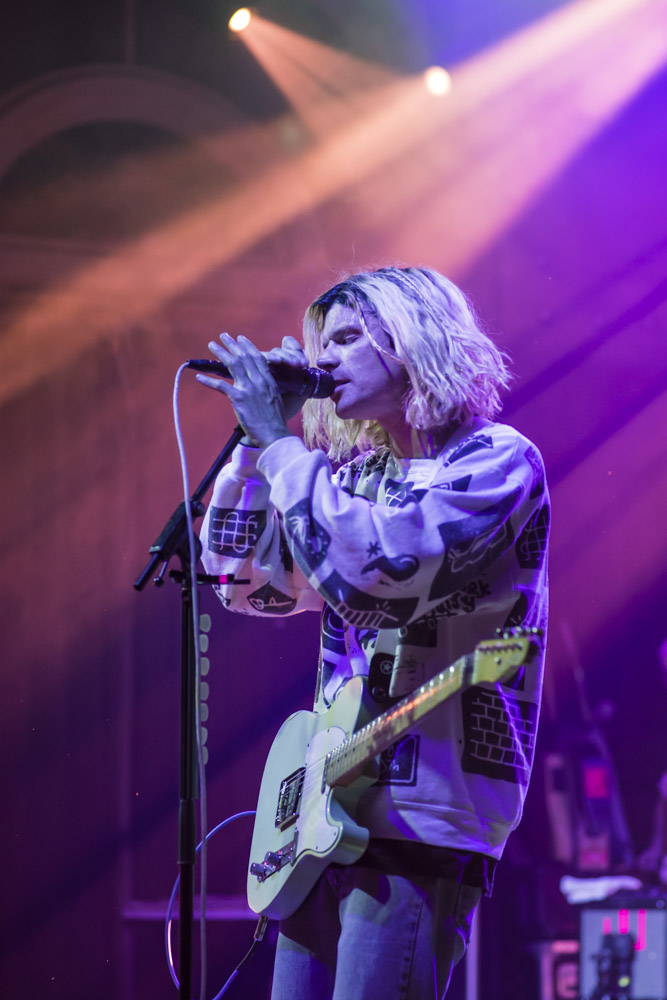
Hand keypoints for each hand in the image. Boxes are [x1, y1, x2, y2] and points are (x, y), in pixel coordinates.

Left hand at [195, 333, 305, 447]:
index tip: (240, 338)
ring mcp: (249, 388)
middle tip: (223, 336)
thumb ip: (266, 389)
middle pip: (243, 357)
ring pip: (233, 365)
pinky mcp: (239, 398)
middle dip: (232, 344)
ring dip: (221, 353)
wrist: (274, 434)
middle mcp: (259, 381)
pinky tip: (200, 377)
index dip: (247, 346)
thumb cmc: (275, 421)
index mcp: (268, 380)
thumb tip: (258, 387)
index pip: (257, 357)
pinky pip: (221, 386)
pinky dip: (209, 380)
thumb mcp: (275, 399)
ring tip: (212, 345)